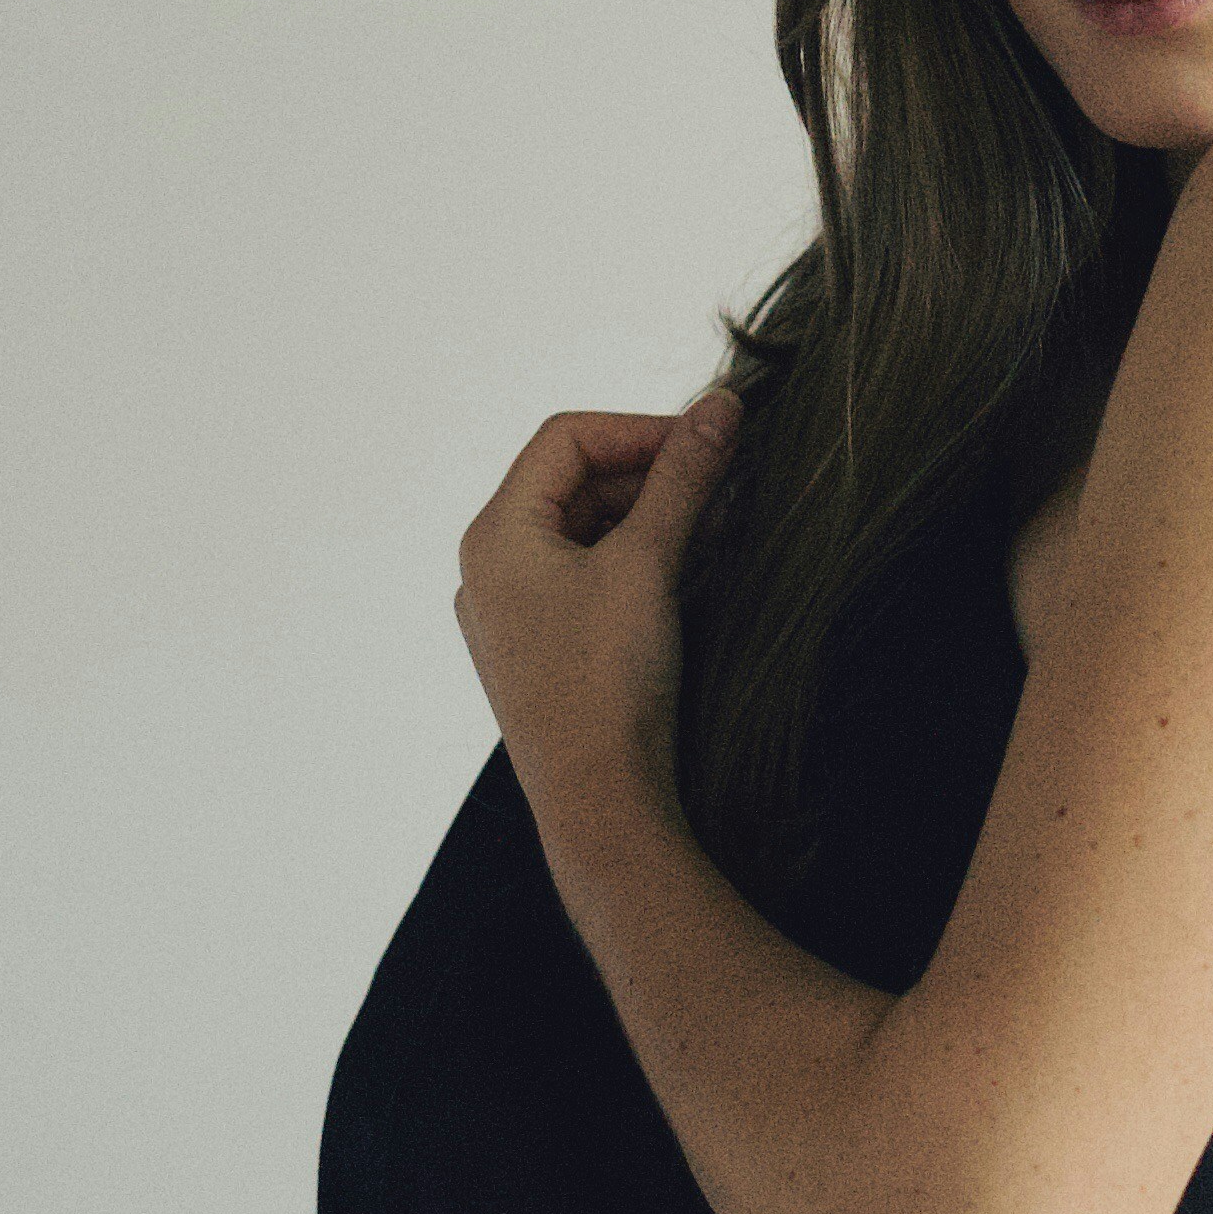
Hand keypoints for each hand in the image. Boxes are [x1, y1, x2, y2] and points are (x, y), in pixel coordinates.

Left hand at [455, 386, 740, 837]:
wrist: (600, 806)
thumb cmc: (608, 684)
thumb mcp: (648, 564)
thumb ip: (683, 478)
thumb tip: (719, 406)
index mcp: (495, 535)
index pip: (566, 439)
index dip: (641, 429)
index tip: (708, 441)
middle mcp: (490, 568)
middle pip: (572, 481)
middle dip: (649, 473)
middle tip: (723, 481)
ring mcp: (512, 613)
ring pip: (583, 530)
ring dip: (649, 516)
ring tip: (716, 523)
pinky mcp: (540, 650)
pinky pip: (585, 577)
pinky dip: (635, 560)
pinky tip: (687, 567)